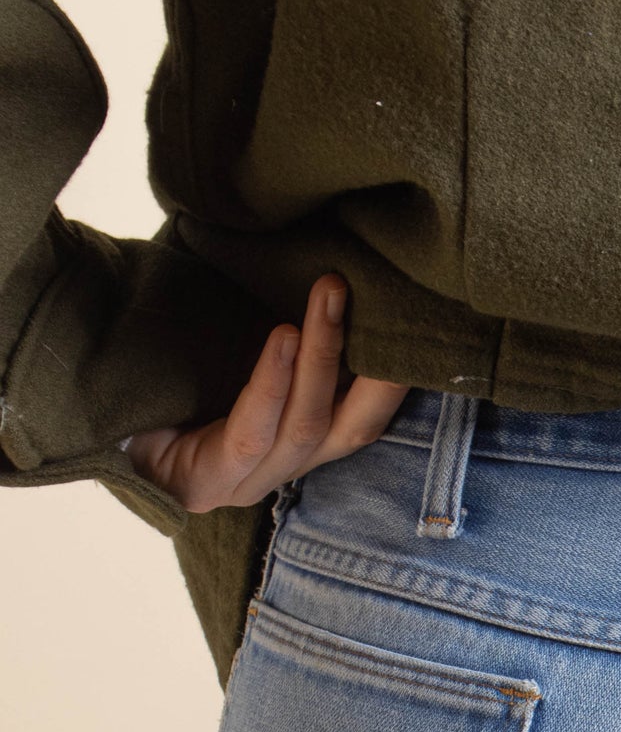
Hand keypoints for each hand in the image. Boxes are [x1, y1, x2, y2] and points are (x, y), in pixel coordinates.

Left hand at [123, 273, 410, 512]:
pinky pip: (252, 431)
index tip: (425, 323)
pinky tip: (283, 337)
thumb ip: (285, 318)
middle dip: (377, 367)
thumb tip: (329, 246)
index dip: (399, 378)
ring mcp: (246, 482)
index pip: (363, 416)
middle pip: (350, 427)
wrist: (84, 408)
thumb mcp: (235, 337)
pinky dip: (272, 383)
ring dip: (324, 357)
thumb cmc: (164, 369)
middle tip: (389, 301)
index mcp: (295, 439)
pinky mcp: (209, 484)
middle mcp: (280, 468)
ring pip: (306, 426)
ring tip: (329, 295)